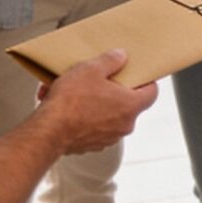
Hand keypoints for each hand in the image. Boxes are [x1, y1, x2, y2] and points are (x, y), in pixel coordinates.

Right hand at [35, 50, 156, 153]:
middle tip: (98, 80)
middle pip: (126, 103)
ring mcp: (109, 137)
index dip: (146, 82)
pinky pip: (92, 127)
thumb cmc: (71, 102)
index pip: (151, 93)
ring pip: (106, 115)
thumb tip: (120, 57)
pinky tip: (67, 107)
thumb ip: (110, 61)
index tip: (137, 75)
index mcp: (130, 105)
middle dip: (112, 91)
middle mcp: (124, 125)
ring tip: (74, 92)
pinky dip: (83, 117)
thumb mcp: (91, 69)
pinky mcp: (92, 145)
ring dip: (94, 104)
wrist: (49, 130)